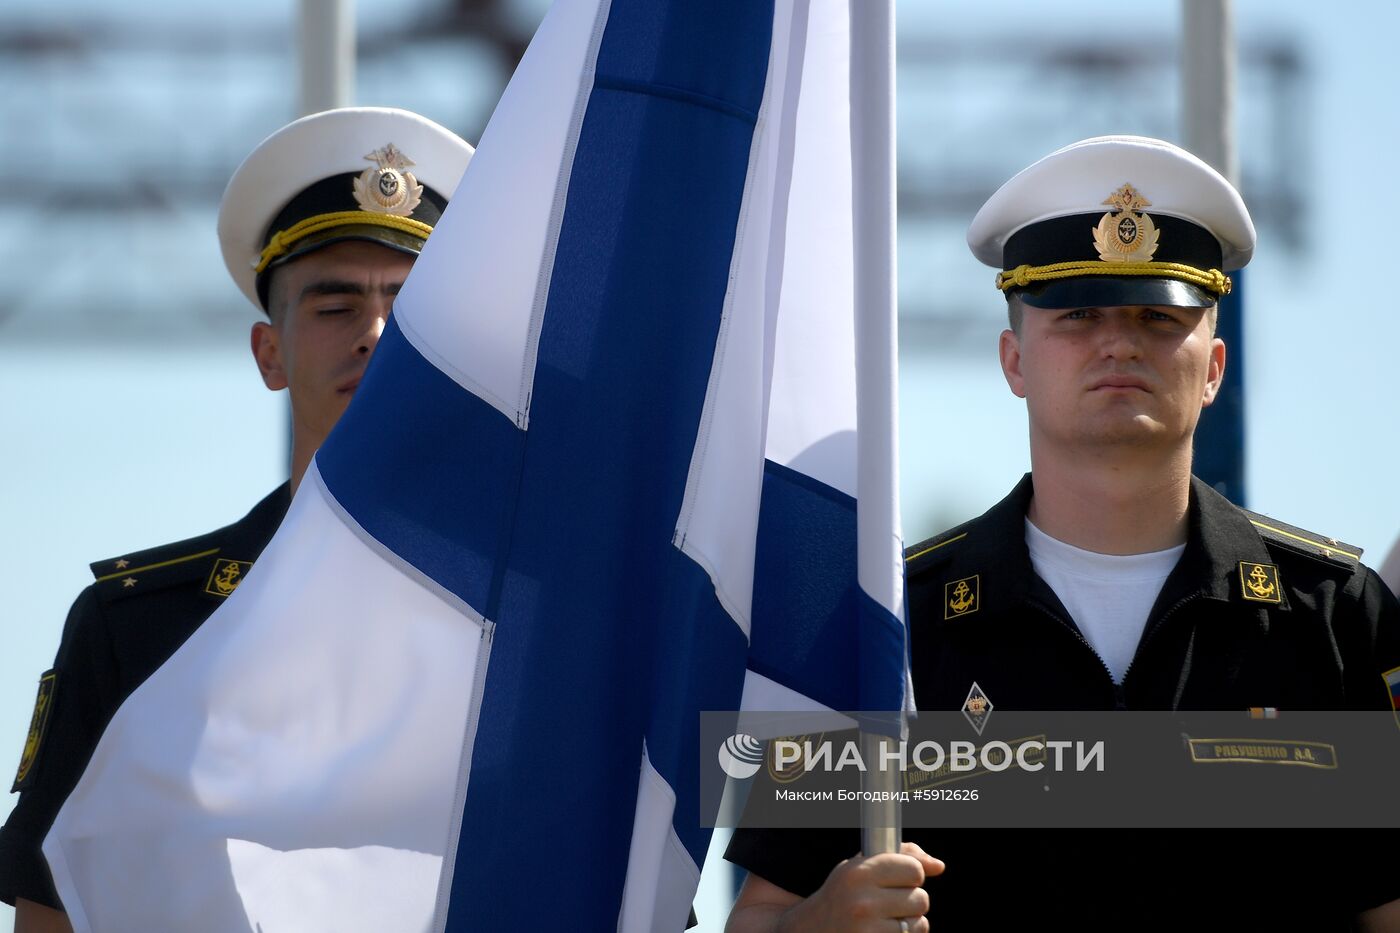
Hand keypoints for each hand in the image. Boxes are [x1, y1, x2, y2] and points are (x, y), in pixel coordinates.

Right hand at [776, 842, 942, 932]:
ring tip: (886, 920)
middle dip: (911, 901)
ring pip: (920, 924)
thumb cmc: (842, 895)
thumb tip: (938, 866)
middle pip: (921, 899)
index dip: (911, 874)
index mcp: (858, 873)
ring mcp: (868, 931)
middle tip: (890, 902)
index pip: (914, 869)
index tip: (899, 879)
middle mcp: (862, 902)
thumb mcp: (860, 867)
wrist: (811, 931)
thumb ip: (900, 857)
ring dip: (909, 923)